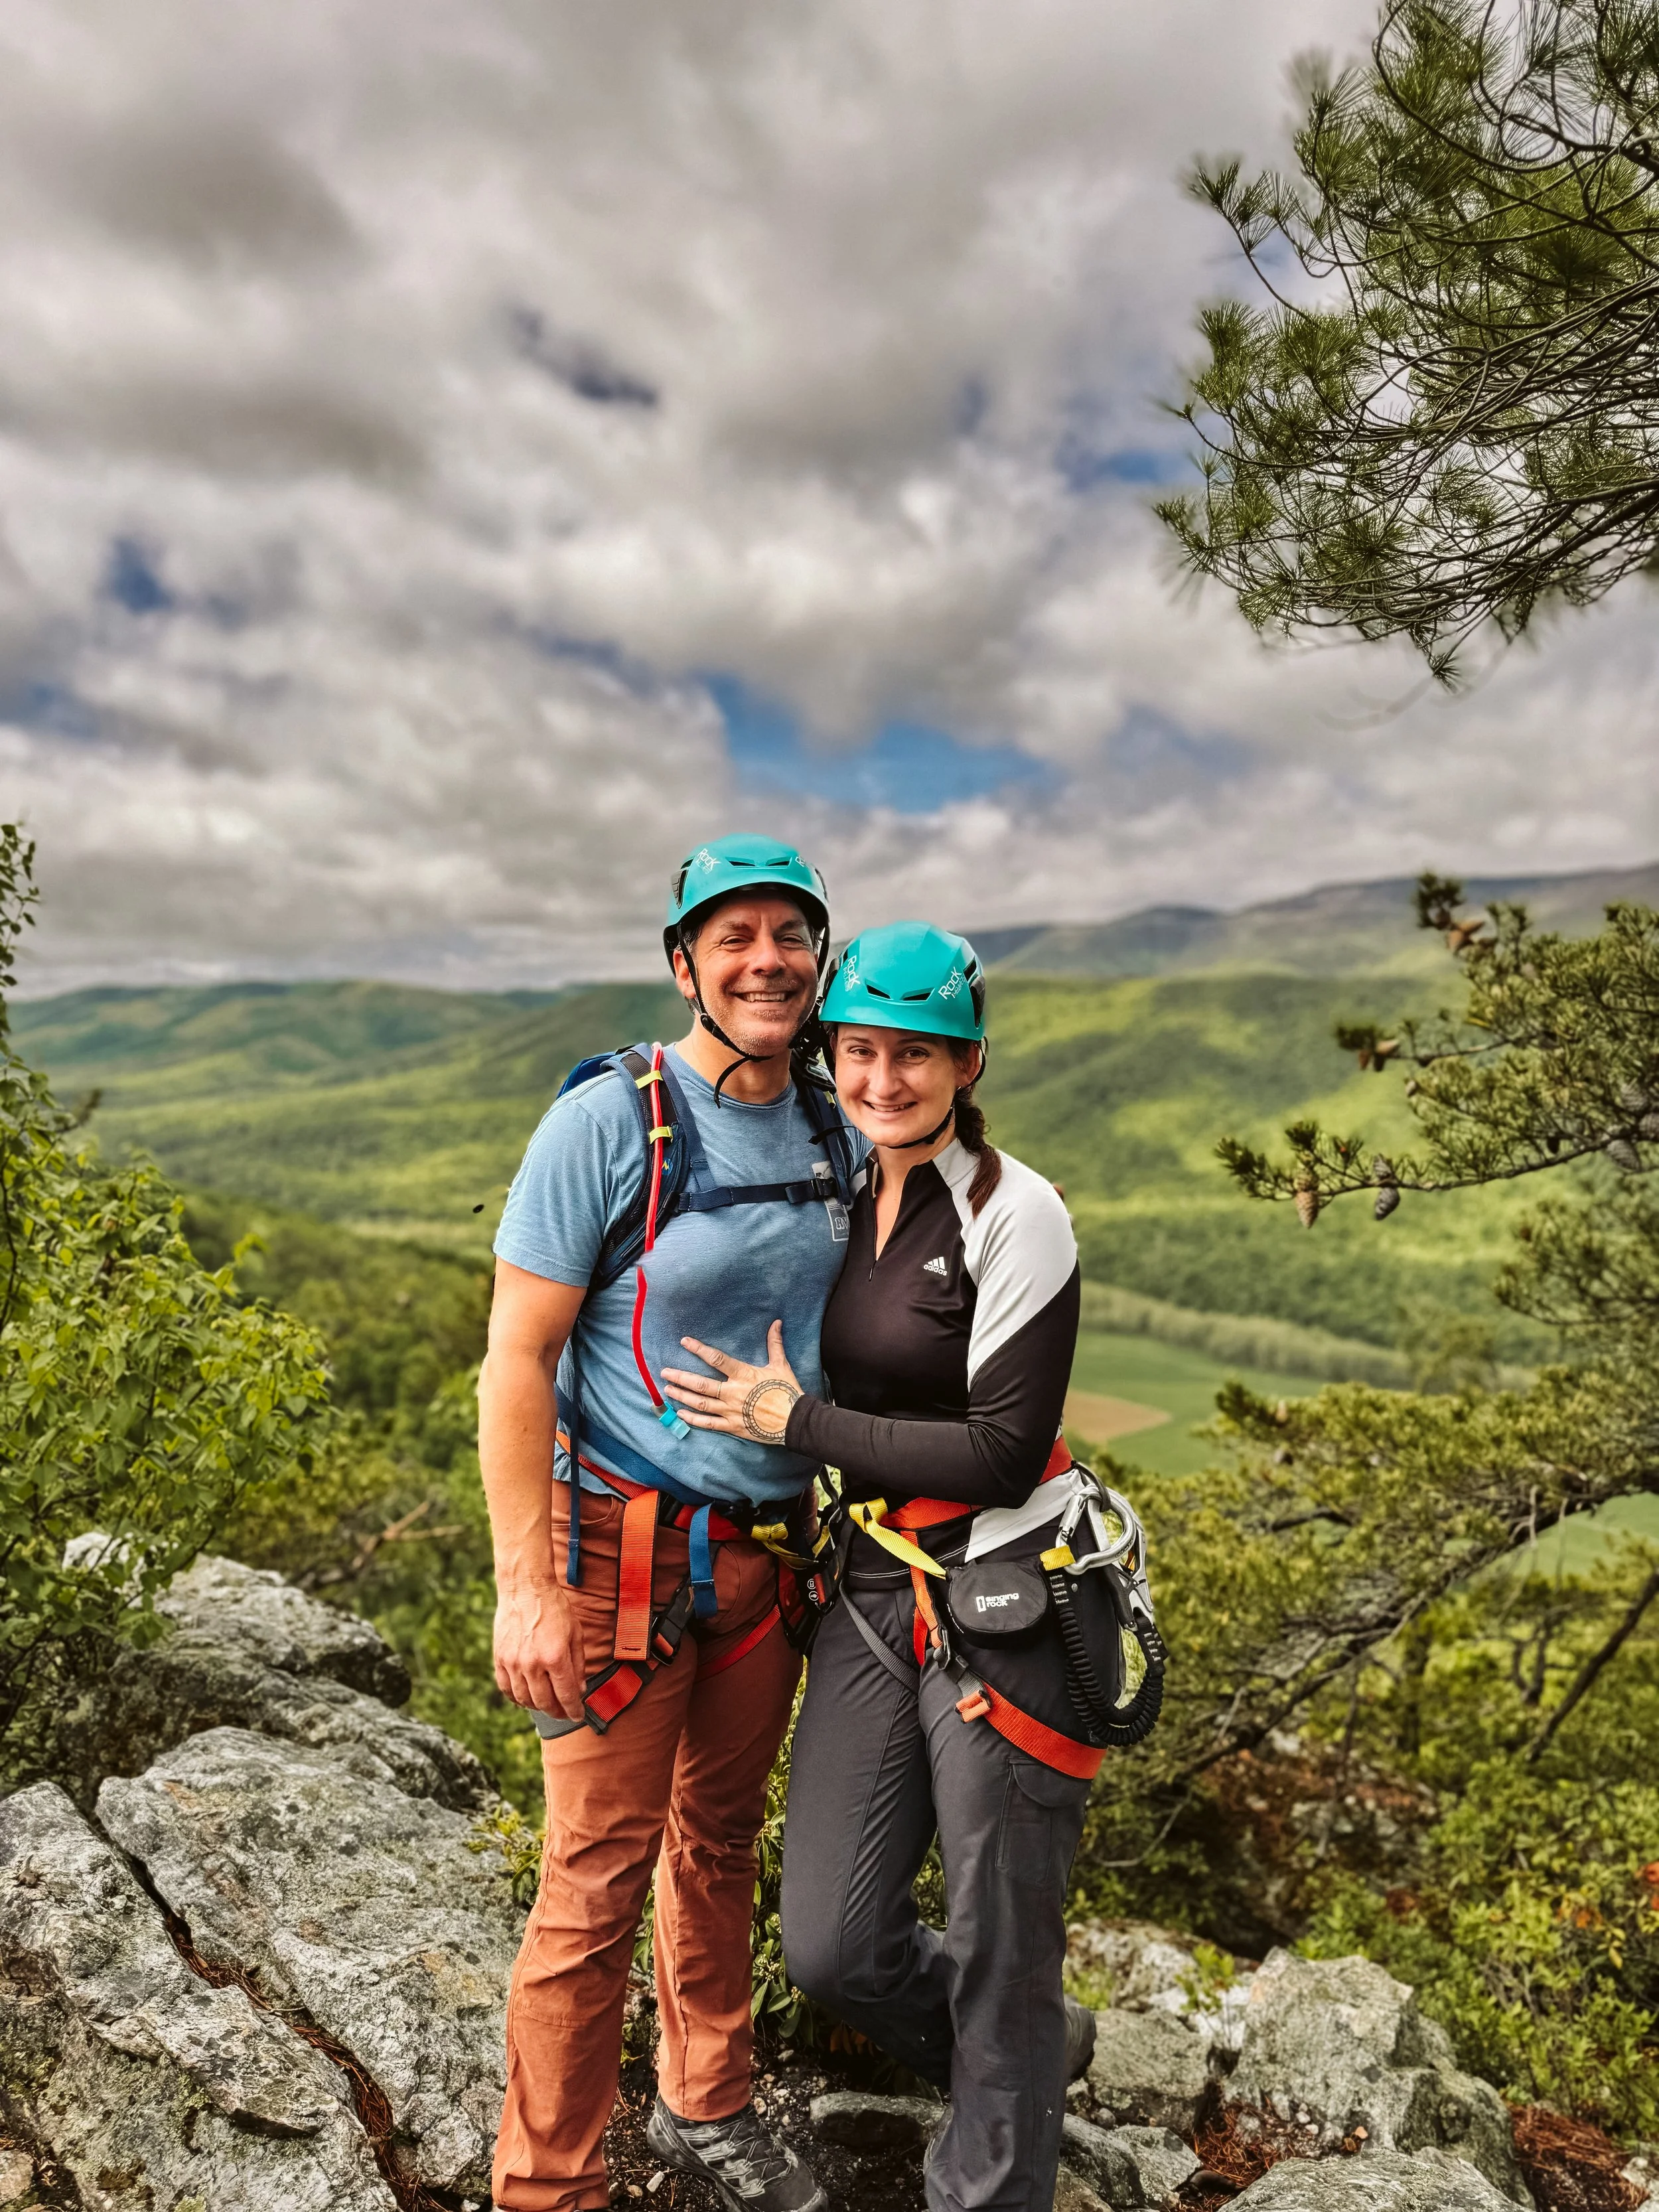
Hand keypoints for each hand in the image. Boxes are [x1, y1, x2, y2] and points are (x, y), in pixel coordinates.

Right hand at [493, 1580, 585, 1720]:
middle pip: (545, 1702)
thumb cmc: (555, 1609)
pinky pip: (506, 1688)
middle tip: (564, 1713)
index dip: (573, 1710)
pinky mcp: (500, 1659)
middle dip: (557, 1712)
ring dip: (538, 1707)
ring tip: (547, 1705)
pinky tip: (526, 1698)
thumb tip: (579, 1690)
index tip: (578, 1716)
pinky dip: (516, 1698)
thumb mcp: (576, 1634)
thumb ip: (578, 1664)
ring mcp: (513, 1663)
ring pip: (525, 1699)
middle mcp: (533, 1664)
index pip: (566, 1695)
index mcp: (556, 1657)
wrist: (525, 1589)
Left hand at [661, 1321, 803, 1443]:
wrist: (794, 1420)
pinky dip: (692, 1419)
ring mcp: (730, 1411)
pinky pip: (708, 1423)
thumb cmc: (787, 1391)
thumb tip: (776, 1323)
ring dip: (682, 1396)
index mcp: (743, 1374)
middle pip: (700, 1384)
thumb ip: (774, 1344)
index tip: (684, 1342)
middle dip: (680, 1377)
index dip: (699, 1349)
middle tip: (664, 1372)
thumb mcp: (781, 1365)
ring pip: (700, 1403)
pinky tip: (680, 1413)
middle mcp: (732, 1392)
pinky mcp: (732, 1426)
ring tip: (667, 1390)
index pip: (716, 1359)